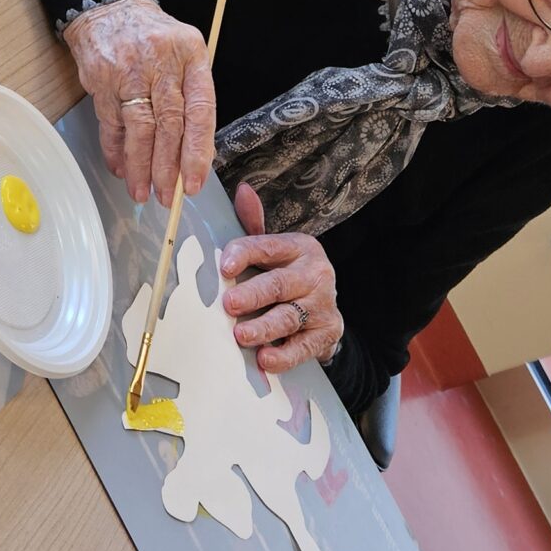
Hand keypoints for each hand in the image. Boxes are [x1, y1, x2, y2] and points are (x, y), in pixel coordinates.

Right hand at [63, 0, 215, 205]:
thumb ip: (192, 96)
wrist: (109, 9)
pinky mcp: (101, 81)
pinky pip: (110, 124)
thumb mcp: (186, 53)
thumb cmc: (155, 39)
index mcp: (190, 56)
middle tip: (167, 196)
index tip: (193, 181)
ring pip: (138, 128)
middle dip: (167, 167)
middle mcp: (160, 63)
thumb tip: (195, 154)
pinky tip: (121, 169)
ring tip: (143, 191)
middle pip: (168, 125)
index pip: (199, 110)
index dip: (197, 150)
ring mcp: (128, 72)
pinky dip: (115, 150)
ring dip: (140, 166)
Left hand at [218, 185, 343, 370]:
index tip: (224, 266)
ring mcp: (322, 305)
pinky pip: (303, 347)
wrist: (324, 309)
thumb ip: (254, 225)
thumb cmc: (287, 274)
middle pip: (279, 284)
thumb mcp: (274, 249)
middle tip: (229, 304)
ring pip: (289, 317)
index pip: (268, 247)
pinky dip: (284, 356)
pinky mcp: (326, 333)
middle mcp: (315, 274)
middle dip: (253, 295)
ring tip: (241, 336)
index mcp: (299, 247)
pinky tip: (266, 359)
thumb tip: (242, 191)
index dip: (244, 254)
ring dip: (264, 327)